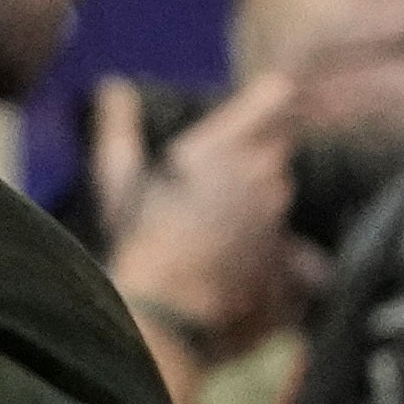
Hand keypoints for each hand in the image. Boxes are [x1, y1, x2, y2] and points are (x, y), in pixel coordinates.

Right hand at [101, 71, 300, 360]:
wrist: (166, 316)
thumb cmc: (135, 244)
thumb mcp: (118, 181)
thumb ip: (119, 128)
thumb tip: (113, 87)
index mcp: (220, 147)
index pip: (273, 100)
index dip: (271, 101)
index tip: (269, 98)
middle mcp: (261, 175)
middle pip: (277, 148)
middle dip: (252, 159)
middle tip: (211, 184)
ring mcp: (280, 216)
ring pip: (278, 191)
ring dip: (258, 199)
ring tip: (215, 223)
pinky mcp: (290, 252)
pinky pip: (285, 234)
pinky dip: (263, 240)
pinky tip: (228, 255)